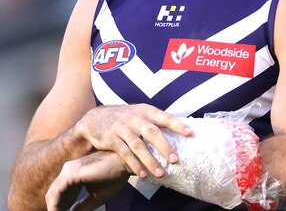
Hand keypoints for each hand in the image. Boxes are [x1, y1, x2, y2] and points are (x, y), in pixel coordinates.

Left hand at [46, 151, 128, 210]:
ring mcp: (68, 171)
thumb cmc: (115, 176)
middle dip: (55, 209)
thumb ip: (83, 205)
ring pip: (52, 195)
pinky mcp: (71, 173)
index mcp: (74, 174)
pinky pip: (56, 194)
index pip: (60, 194)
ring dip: (54, 209)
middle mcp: (68, 170)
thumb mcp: (97, 196)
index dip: (60, 208)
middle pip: (53, 194)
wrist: (126, 163)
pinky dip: (54, 206)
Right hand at [75, 104, 192, 178]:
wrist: (95, 119)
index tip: (190, 133)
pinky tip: (142, 174)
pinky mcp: (111, 139)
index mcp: (145, 110)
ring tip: (160, 173)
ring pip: (138, 145)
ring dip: (150, 160)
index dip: (177, 124)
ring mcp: (122, 128)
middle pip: (151, 132)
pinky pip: (124, 153)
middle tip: (175, 160)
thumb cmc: (125, 118)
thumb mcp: (139, 113)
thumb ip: (155, 121)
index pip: (164, 116)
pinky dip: (134, 164)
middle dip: (164, 146)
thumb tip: (181, 130)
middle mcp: (134, 118)